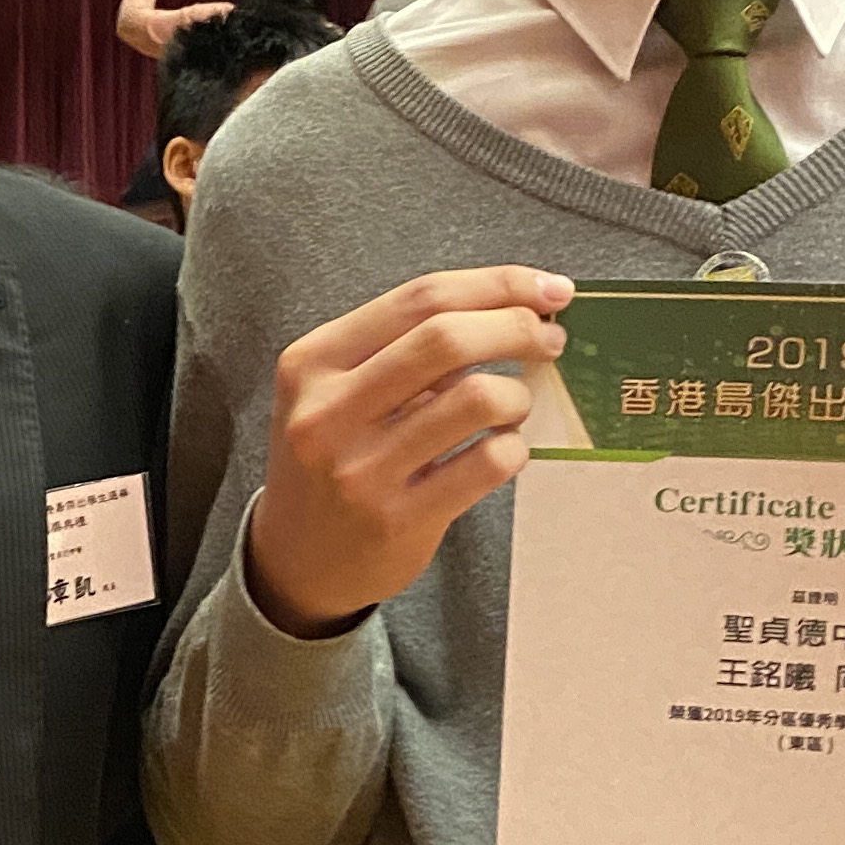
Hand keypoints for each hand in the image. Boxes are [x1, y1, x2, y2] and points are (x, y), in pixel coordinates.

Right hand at [245, 268, 573, 636]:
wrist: (295, 560)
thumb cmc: (331, 459)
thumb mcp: (334, 392)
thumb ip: (400, 349)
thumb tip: (513, 308)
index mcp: (312, 363)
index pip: (420, 298)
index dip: (498, 284)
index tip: (547, 289)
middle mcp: (328, 412)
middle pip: (447, 337)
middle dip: (517, 327)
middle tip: (549, 339)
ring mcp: (361, 470)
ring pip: (476, 399)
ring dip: (518, 394)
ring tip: (517, 404)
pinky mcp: (398, 520)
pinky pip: (487, 464)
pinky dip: (513, 448)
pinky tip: (503, 450)